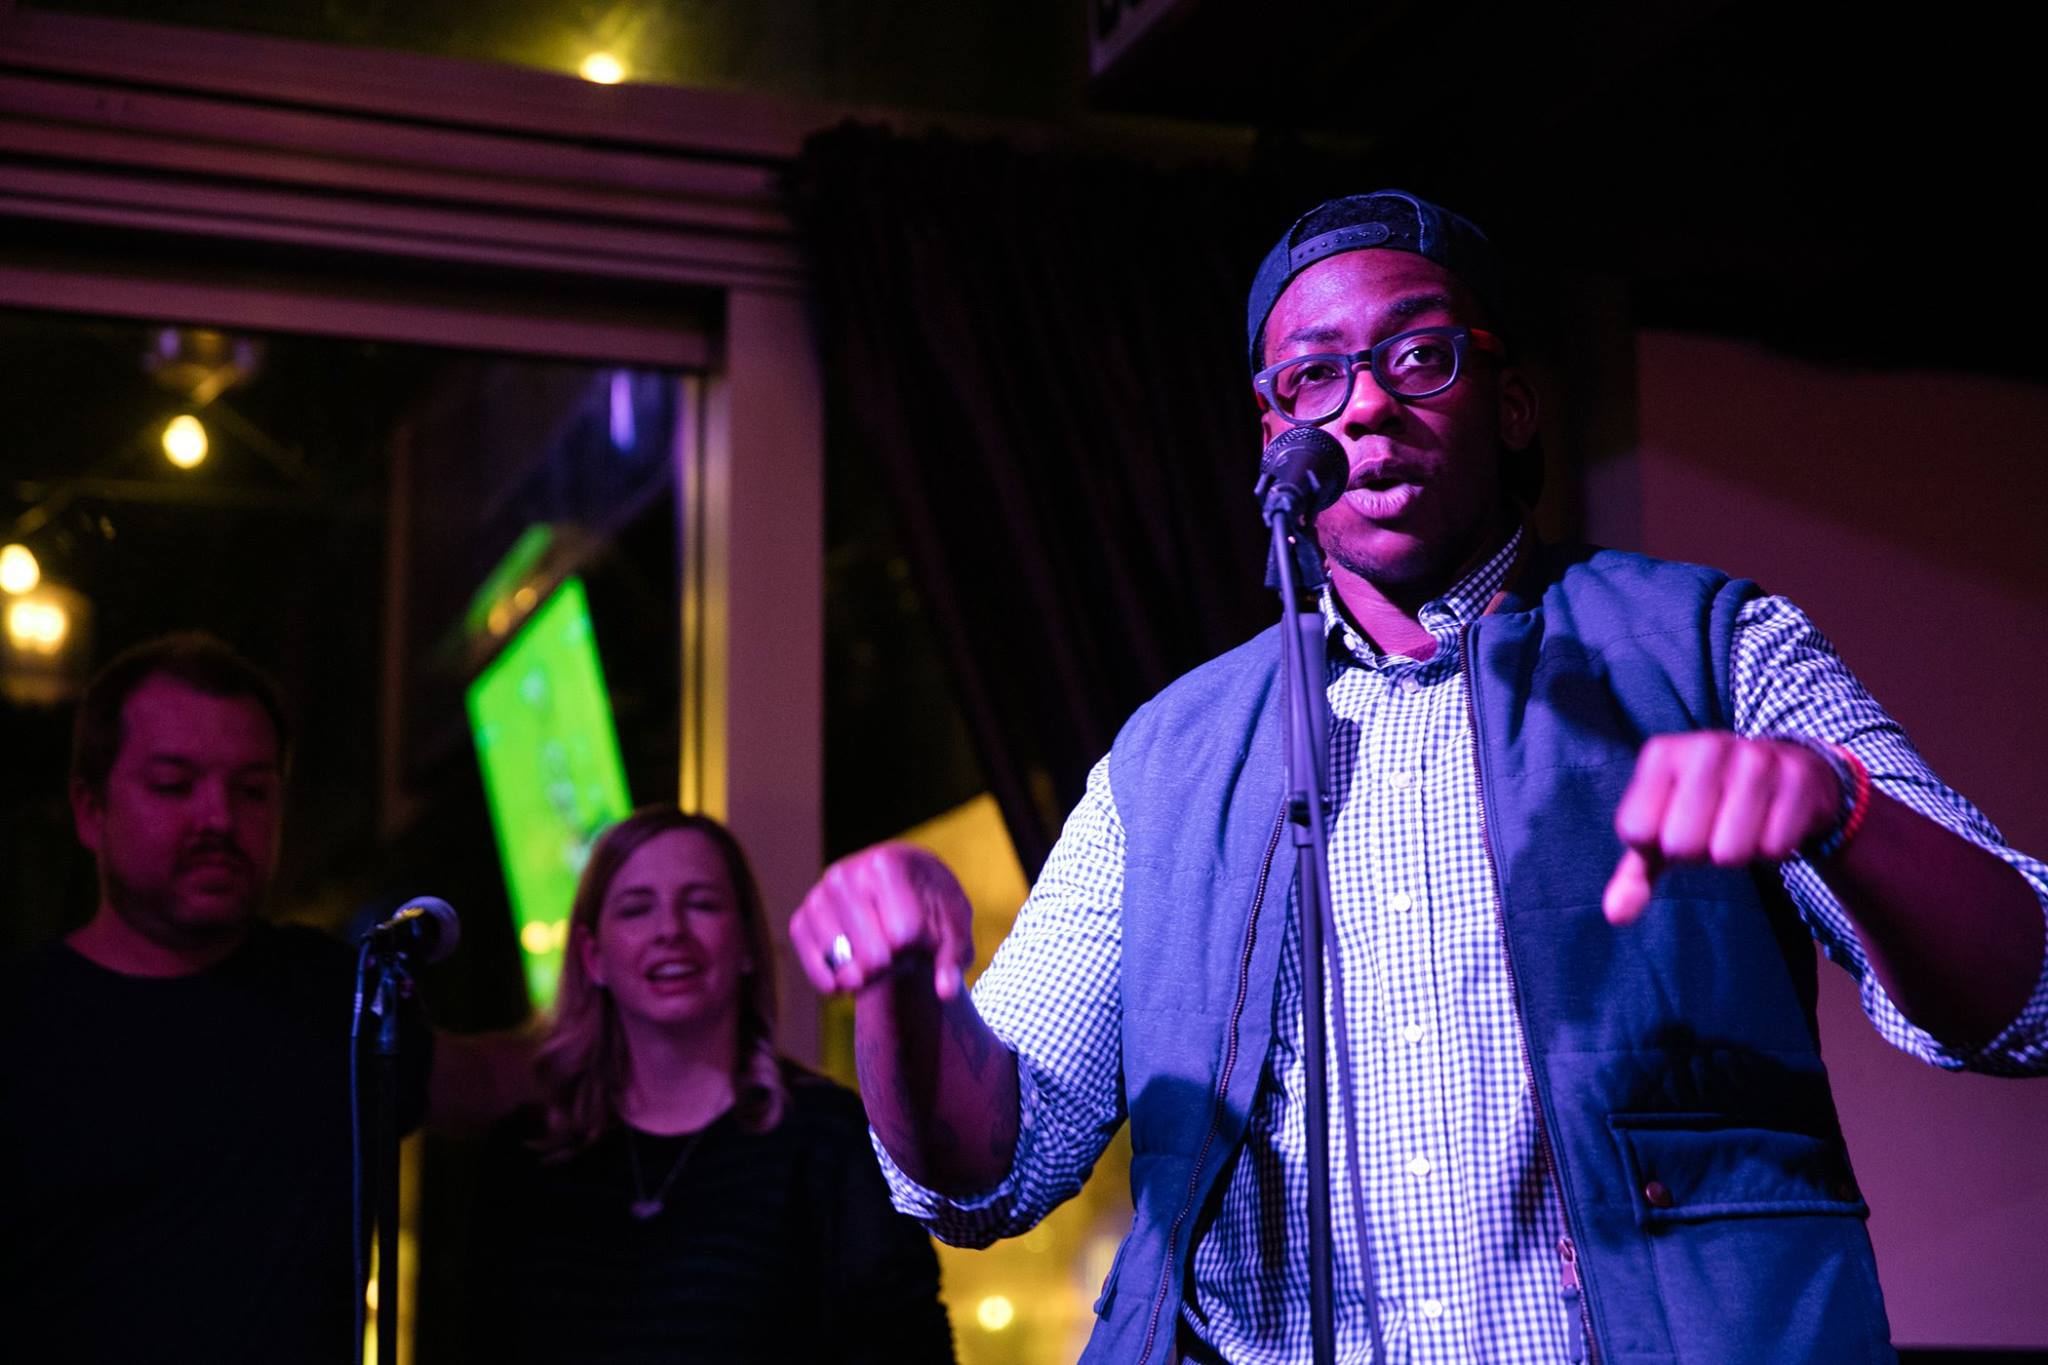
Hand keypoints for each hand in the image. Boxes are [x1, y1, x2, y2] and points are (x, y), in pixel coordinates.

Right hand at [789, 842, 975, 998]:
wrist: (900, 890)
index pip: (904, 935)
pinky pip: (815, 968)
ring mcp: (818, 896)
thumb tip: (945, 991)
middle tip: (900, 949)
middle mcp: (844, 874)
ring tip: (878, 956)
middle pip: (874, 955)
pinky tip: (850, 979)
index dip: (920, 947)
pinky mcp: (800, 920)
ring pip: (845, 966)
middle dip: (894, 965)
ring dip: (867, 977)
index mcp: (885, 864)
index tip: (924, 932)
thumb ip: (953, 957)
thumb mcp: (952, 925)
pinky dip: (834, 985)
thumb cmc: (930, 908)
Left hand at [1602, 732, 1841, 924]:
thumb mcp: (1664, 831)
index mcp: (1661, 754)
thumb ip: (1635, 875)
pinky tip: (1773, 820)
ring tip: (1742, 825)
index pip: (1636, 831)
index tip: (1673, 826)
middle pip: (1682, 846)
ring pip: (1730, 852)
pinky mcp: (1798, 775)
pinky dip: (1773, 848)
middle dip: (1698, 854)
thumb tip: (1615, 916)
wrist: (1785, 771)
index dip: (1656, 847)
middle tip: (1712, 829)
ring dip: (1735, 854)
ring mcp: (1755, 757)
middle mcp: (1705, 747)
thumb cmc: (1709, 806)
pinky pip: (1775, 847)